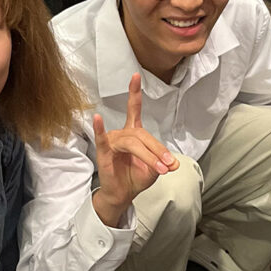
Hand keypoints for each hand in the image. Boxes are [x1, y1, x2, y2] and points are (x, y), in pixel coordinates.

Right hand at [92, 73, 177, 224]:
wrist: (123, 194)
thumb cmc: (135, 177)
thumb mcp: (155, 169)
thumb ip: (163, 162)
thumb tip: (173, 163)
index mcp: (133, 133)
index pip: (134, 110)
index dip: (134, 93)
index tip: (135, 76)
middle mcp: (122, 134)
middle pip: (142, 135)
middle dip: (158, 150)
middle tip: (169, 165)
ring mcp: (112, 142)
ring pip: (132, 142)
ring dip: (149, 156)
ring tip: (160, 168)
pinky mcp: (103, 152)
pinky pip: (102, 139)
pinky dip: (100, 129)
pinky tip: (98, 118)